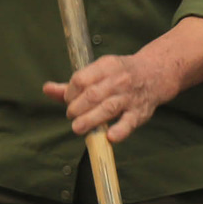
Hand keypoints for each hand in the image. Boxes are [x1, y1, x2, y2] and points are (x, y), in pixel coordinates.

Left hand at [42, 54, 169, 143]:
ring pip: (108, 108)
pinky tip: (110, 137)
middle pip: (92, 95)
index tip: (69, 101)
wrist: (156, 72)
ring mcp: (130, 97)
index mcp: (107, 66)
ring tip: (78, 128)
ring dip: (90, 119)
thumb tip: (47, 89)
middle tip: (72, 116)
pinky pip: (129, 122)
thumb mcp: (99, 72)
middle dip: (77, 108)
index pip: (81, 79)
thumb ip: (73, 84)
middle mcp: (119, 80)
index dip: (70, 93)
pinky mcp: (140, 112)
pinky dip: (120, 130)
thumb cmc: (120, 74)